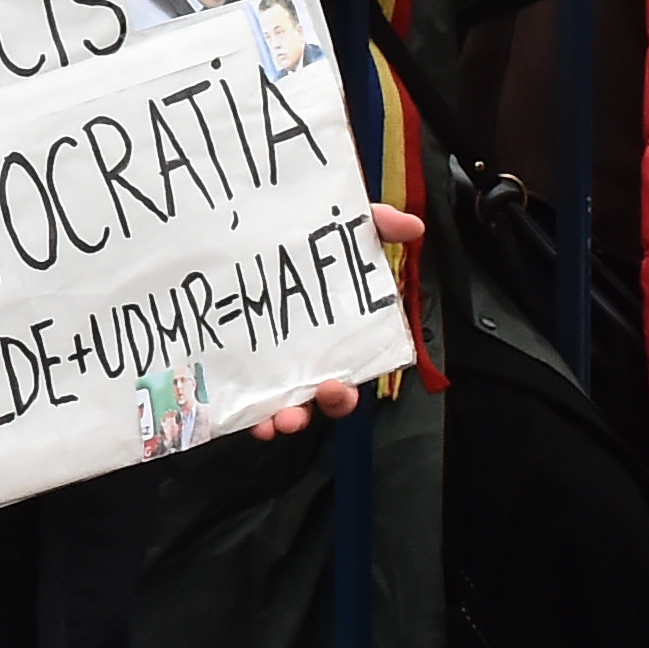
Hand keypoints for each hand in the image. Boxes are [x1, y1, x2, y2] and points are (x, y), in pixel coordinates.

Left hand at [243, 202, 422, 437]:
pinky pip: (242, 398)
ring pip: (279, 404)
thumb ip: (376, 224)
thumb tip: (413, 226)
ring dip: (279, 420)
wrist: (235, 226)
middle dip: (311, 413)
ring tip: (272, 422)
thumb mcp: (337, 226)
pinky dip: (243, 414)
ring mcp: (268, 361)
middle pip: (314, 399)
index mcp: (332, 336)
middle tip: (300, 411)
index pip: (346, 375)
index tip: (336, 387)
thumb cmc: (297, 236)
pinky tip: (242, 418)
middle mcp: (303, 355)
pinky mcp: (235, 361)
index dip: (343, 393)